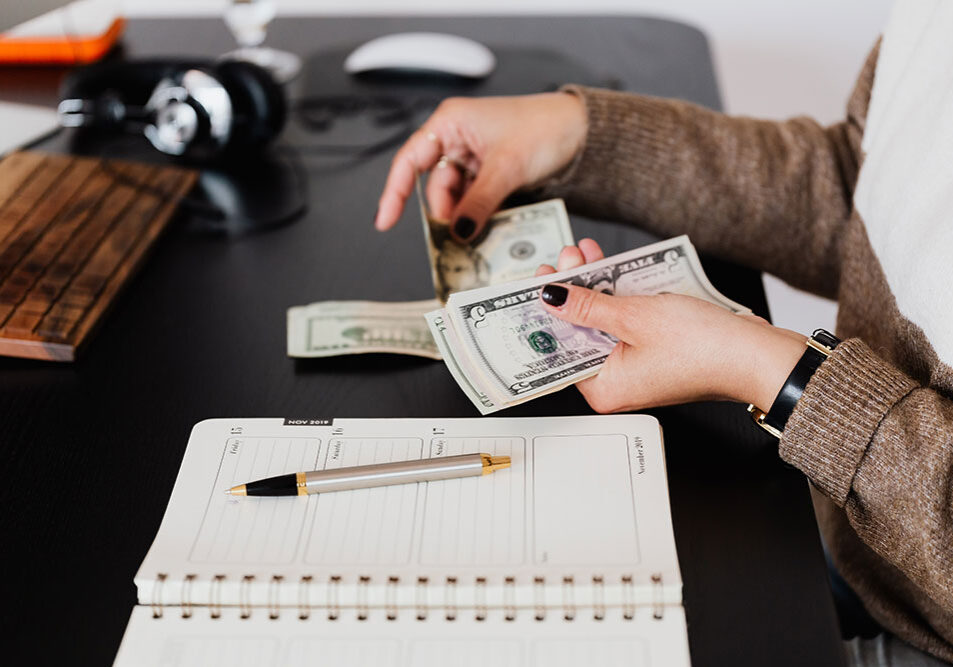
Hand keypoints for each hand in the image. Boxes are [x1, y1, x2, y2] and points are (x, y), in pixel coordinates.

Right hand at [374, 93, 586, 242]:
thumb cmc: (544, 128)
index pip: (410, 160)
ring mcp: (474, 157)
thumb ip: (477, 203)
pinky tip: (485, 229)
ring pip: (457, 196)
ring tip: (474, 238)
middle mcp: (458, 138)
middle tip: (454, 240)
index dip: (395, 192)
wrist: (582, 131)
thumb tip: (457, 232)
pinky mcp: (491, 173)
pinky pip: (475, 199)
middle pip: (436, 185)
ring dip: (464, 217)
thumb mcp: (505, 169)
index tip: (386, 221)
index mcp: (451, 122)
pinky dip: (478, 215)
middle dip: (445, 213)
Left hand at [536, 240, 805, 412]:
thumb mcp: (633, 317)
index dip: (543, 313)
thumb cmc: (704, 347)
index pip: (557, 350)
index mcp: (603, 389)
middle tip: (561, 261)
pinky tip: (610, 267)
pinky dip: (617, 296)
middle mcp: (616, 384)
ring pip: (601, 323)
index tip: (532, 285)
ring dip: (592, 287)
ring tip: (583, 254)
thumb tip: (550, 297)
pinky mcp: (655, 352)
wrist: (758, 355)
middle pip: (577, 333)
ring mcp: (636, 368)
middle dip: (569, 292)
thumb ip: (587, 306)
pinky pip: (624, 323)